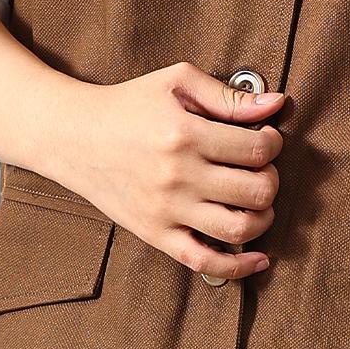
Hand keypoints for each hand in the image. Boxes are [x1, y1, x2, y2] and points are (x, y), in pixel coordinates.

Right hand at [46, 61, 285, 281]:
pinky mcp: (155, 234)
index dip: (273, 143)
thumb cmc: (127, 104)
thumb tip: (276, 105)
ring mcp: (166, 210)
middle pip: (257, 191)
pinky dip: (239, 266)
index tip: (266, 139)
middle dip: (271, 178)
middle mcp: (178, 176)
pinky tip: (258, 258)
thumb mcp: (176, 82)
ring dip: (263, 217)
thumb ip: (228, 96)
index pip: (258, 150)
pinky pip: (204, 262)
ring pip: (240, 229)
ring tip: (256, 202)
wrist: (73, 136)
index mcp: (185, 134)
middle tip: (261, 168)